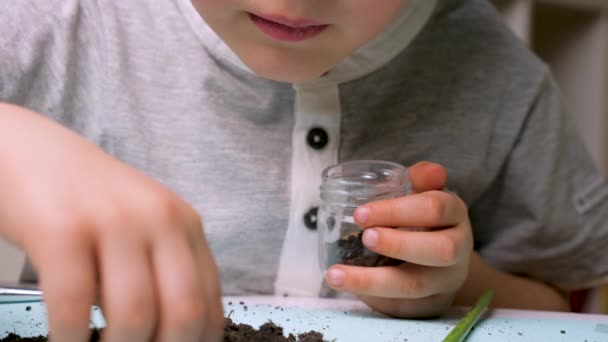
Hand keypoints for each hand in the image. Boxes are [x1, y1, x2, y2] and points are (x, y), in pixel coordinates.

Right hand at [0, 104, 222, 340]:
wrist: (29, 152)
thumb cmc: (87, 201)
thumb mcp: (142, 227)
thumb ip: (164, 271)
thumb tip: (172, 337)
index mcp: (185, 224)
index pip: (209, 302)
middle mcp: (159, 219)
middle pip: (183, 312)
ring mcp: (113, 221)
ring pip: (134, 315)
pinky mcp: (63, 229)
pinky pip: (73, 305)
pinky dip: (70, 339)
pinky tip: (66, 341)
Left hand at [325, 161, 472, 317]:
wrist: (443, 263)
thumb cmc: (424, 221)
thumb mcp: (423, 195)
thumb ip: (420, 180)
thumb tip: (428, 170)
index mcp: (454, 215)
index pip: (435, 208)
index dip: (398, 210)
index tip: (361, 213)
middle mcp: (457, 249)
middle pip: (438, 250)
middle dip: (398, 243)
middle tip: (364, 237)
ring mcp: (444, 281)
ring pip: (414, 285)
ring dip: (372, 281)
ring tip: (336, 275)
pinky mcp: (427, 305)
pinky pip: (402, 307)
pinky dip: (374, 300)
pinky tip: (349, 289)